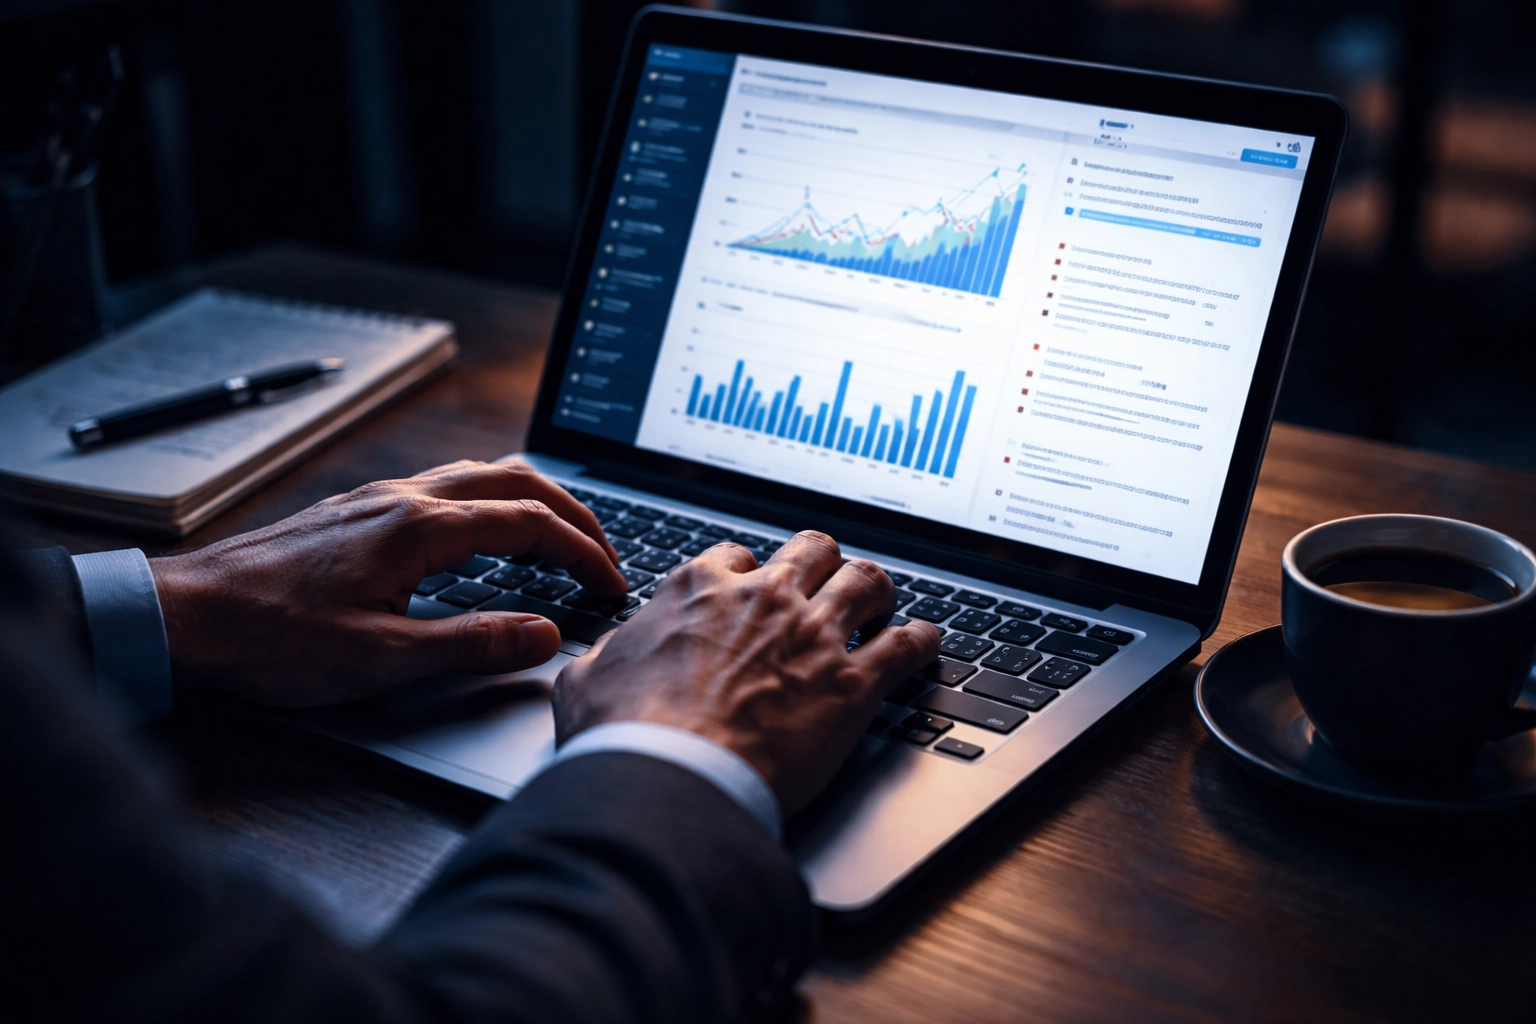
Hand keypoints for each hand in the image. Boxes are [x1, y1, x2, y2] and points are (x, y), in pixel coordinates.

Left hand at [149, 459, 626, 706]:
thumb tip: (545, 635)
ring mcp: (379, 498)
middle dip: (576, 514)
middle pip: (518, 481)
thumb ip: (474, 644)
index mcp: (421, 528)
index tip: (612, 586)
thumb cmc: (271, 639)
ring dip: (535, 499)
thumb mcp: (383, 660)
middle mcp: (405, 498)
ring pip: (482, 472)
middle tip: (607, 555)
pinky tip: (486, 531)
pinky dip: (494, 499)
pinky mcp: (359, 510)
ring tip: (563, 536)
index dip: (586, 554)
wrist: (183, 614)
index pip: (533, 524)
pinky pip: (448, 483)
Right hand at [552, 531, 941, 816]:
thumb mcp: (588, 681)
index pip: (738, 556)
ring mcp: (813, 635)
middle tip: (827, 584)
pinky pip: (906, 644)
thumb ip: (607, 657)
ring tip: (881, 604)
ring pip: (866, 580)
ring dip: (875, 590)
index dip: (749, 574)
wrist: (670, 779)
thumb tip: (607, 657)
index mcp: (700, 589)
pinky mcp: (852, 683)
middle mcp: (763, 599)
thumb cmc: (624, 735)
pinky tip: (925, 643)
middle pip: (813, 550)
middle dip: (823, 564)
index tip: (753, 591)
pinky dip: (921, 641)